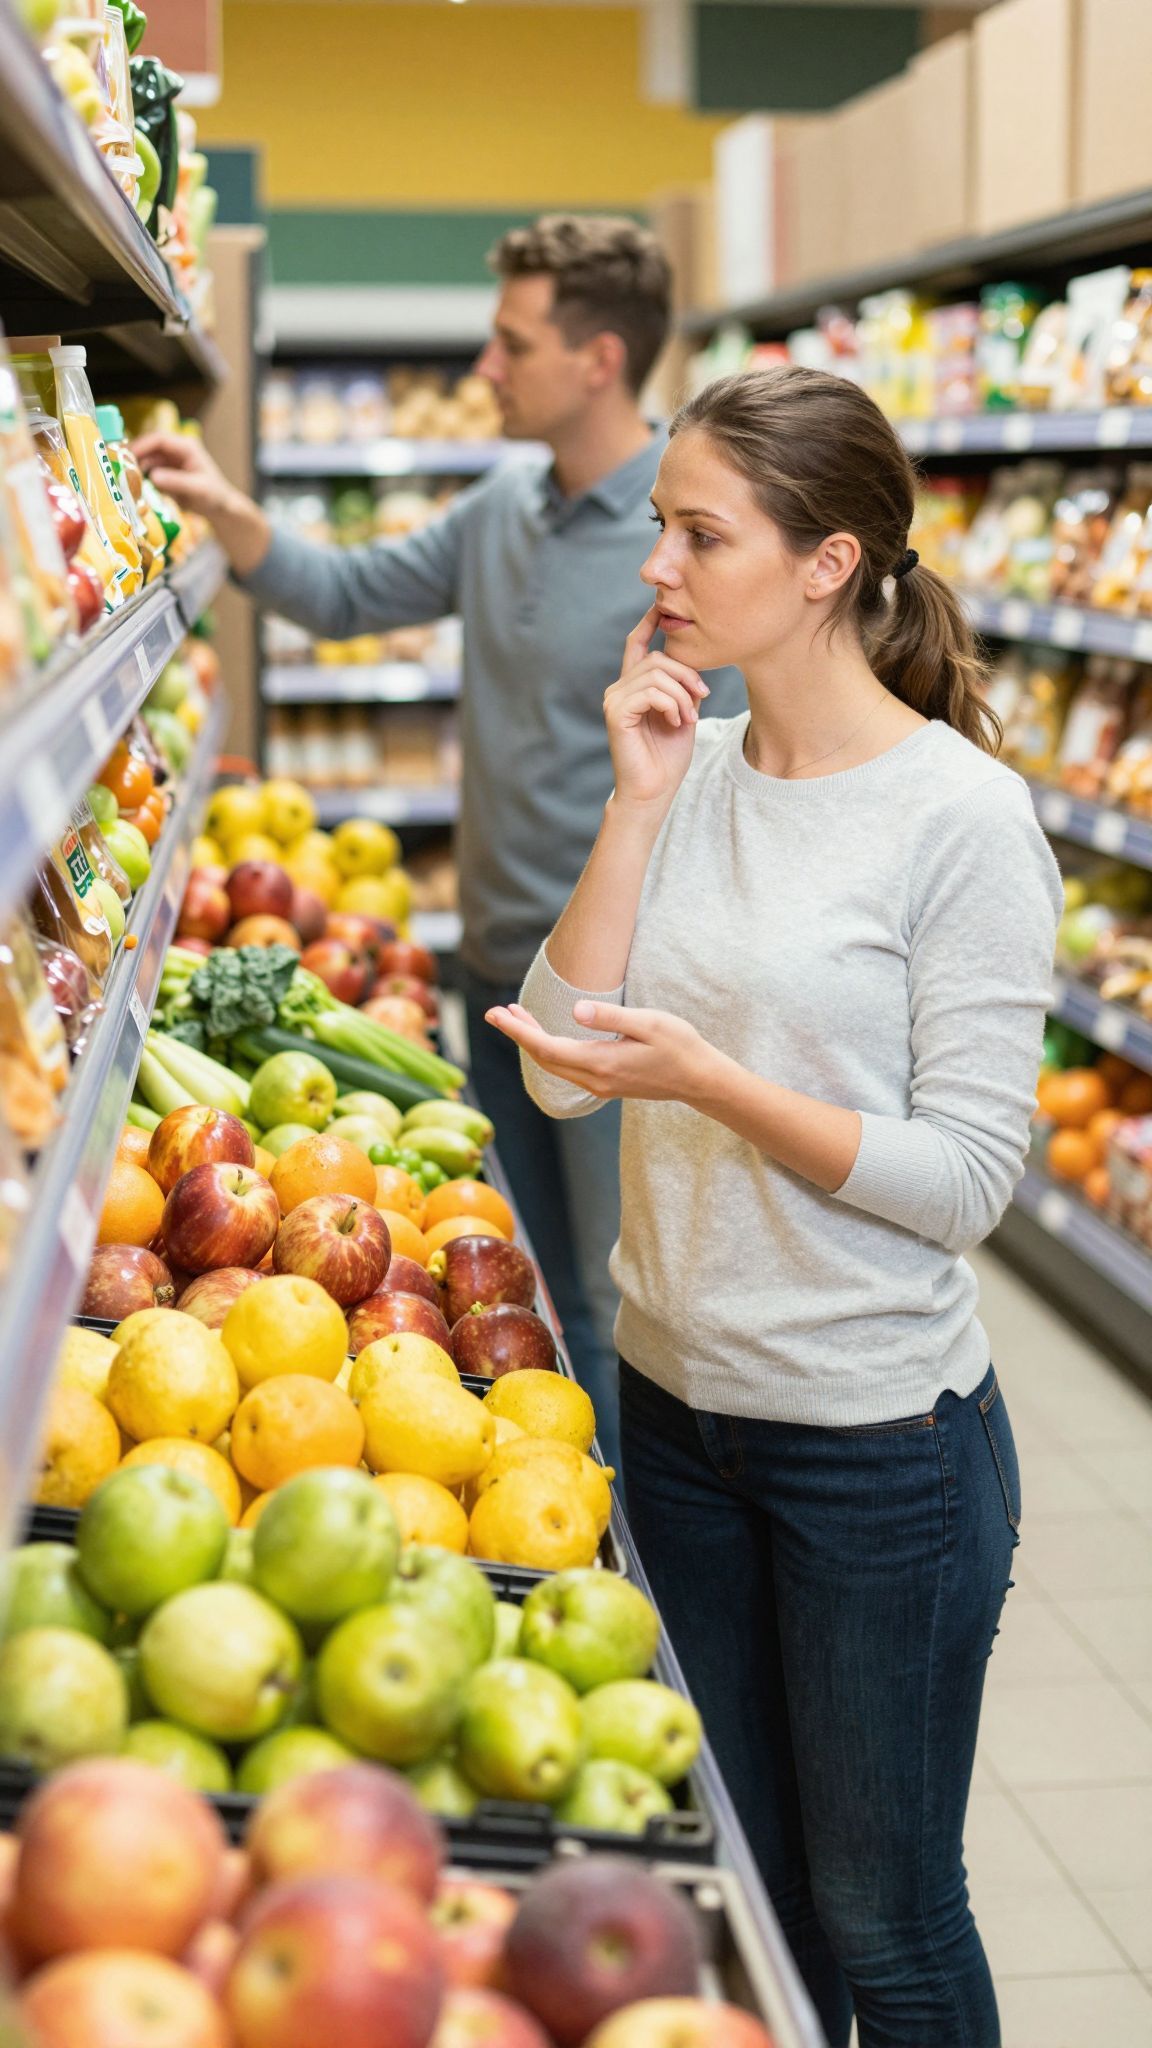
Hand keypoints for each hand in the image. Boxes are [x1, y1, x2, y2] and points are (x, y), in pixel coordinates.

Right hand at [133, 431, 238, 520]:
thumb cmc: (215, 496)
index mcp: (185, 447)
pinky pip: (147, 474)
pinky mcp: (164, 474)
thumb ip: (177, 482)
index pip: (159, 440)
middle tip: (119, 470)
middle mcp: (175, 451)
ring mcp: (168, 462)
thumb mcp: (198, 489)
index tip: (127, 456)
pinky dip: (140, 480)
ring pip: (145, 461)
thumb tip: (154, 477)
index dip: (141, 446)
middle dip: (133, 458)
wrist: (219, 508)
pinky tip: (133, 490)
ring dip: (135, 470)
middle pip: (148, 449)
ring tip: (124, 482)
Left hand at [486, 1000, 724, 1105]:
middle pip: (543, 1058)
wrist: (700, 1079)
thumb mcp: (649, 1022)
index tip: (496, 1014)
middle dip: (518, 1034)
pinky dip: (549, 1049)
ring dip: (532, 1041)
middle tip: (495, 1012)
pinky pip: (567, 1067)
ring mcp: (599, 1085)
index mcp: (601, 1062)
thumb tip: (575, 1011)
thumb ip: (610, 1017)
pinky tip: (547, 1033)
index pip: (546, 1048)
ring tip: (515, 1016)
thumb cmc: (680, 1046)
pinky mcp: (606, 1084)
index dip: (518, 1030)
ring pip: (554, 1063)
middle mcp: (595, 1079)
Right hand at [604, 606, 708, 814]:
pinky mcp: (616, 713)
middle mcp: (619, 689)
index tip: (661, 607)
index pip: (636, 644)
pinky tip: (677, 722)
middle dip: (686, 674)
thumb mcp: (684, 713)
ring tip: (688, 717)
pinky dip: (671, 704)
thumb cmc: (667, 757)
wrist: (654, 791)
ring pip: (655, 673)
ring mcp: (614, 700)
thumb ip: (684, 687)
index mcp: (634, 687)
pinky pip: (650, 692)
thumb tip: (693, 663)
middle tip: (701, 698)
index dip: (648, 622)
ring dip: (681, 694)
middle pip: (656, 657)